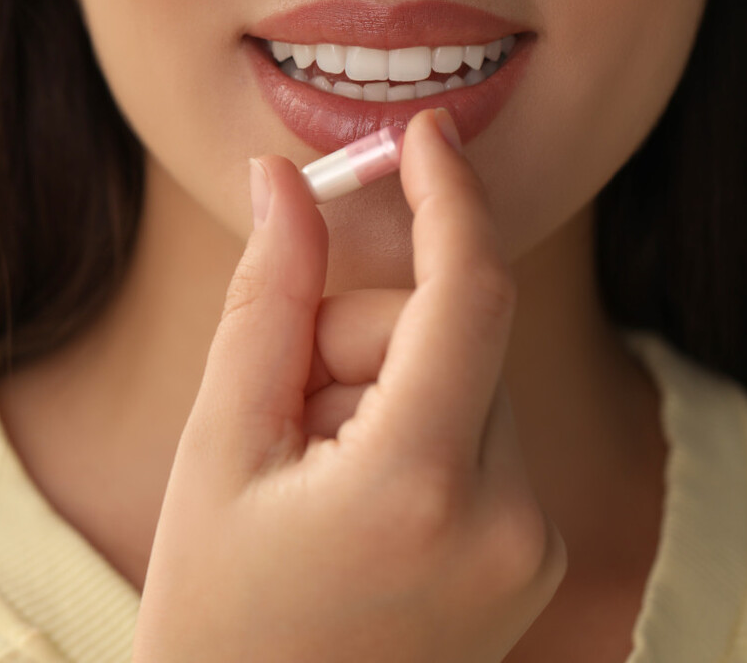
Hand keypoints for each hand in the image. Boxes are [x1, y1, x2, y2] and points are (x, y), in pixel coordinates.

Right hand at [132, 108, 565, 662]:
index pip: (470, 294)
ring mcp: (533, 551)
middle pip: (452, 335)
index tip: (424, 132)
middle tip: (282, 410)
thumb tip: (283, 180)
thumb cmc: (212, 614)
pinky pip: (482, 437)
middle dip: (361, 335)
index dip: (449, 196)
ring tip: (309, 475)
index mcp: (422, 488)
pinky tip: (353, 502)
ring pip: (468, 382)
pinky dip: (416, 432)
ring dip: (384, 388)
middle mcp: (509, 521)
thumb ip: (265, 301)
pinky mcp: (534, 563)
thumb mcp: (217, 448)